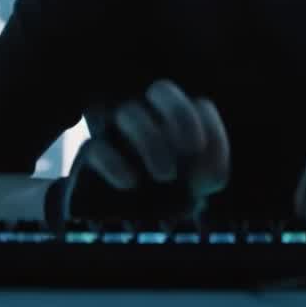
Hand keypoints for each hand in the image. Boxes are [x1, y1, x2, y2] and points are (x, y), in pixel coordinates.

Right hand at [57, 79, 228, 222]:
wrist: (129, 217)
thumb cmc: (172, 193)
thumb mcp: (198, 186)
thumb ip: (214, 169)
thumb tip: (213, 165)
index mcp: (177, 120)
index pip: (195, 104)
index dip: (203, 123)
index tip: (201, 150)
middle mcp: (148, 115)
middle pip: (162, 89)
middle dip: (180, 114)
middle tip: (190, 150)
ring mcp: (116, 130)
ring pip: (129, 112)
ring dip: (152, 141)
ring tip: (166, 176)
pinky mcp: (91, 155)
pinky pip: (96, 146)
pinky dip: (115, 163)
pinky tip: (130, 183)